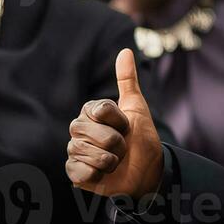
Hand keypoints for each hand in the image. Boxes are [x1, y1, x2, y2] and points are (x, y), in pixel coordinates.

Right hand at [67, 49, 163, 199]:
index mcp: (90, 113)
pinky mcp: (75, 173)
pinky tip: (104, 173)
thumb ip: (127, 80)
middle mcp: (79, 130)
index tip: (127, 126)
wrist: (149, 171)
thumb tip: (125, 50)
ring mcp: (75, 151)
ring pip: (84, 151)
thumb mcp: (137, 108)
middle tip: (124, 146)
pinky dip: (97, 174)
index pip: (99, 110)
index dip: (119, 120)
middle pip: (89, 131)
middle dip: (115, 141)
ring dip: (109, 159)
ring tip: (116, 160)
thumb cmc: (142, 138)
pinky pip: (80, 171)